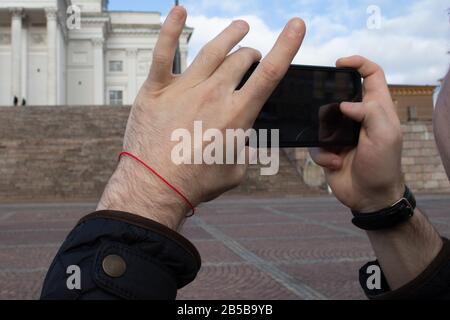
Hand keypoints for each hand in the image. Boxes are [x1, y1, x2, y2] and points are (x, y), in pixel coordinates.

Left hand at [97, 6, 305, 228]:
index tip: (296, 25)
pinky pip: (163, 52)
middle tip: (251, 57)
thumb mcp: (235, 171)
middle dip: (251, 54)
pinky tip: (178, 10)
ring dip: (229, 35)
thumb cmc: (197, 183)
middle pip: (241, 59)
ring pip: (212, 50)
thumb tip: (245, 142)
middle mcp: (214, 94)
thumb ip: (245, 151)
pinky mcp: (157, 89)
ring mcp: (184, 88)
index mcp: (237, 113)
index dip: (286, 46)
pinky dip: (170, 29)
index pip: (269, 73)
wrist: (155, 187)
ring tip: (240, 26)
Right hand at [309, 56, 404, 212]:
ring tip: (335, 149)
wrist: (369, 197)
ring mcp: (341, 133)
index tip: (339, 63)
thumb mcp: (385, 136)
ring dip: (323, 135)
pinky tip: (334, 163)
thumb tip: (345, 103)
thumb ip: (369, 112)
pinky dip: (322, 154)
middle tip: (321, 106)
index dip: (358, 63)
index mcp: (377, 109)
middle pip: (339, 94)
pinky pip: (314, 144)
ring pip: (320, 119)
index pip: (371, 75)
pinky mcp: (328, 148)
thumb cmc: (383, 166)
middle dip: (327, 101)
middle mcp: (358, 118)